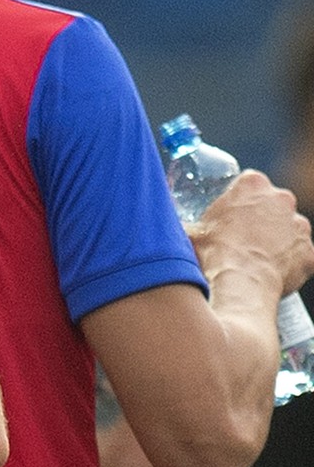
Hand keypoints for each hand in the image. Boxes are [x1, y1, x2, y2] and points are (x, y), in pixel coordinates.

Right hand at [193, 170, 313, 295]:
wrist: (238, 283)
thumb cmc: (212, 253)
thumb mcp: (189, 230)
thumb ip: (185, 221)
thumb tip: (167, 225)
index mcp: (252, 184)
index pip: (249, 183)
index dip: (239, 199)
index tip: (230, 213)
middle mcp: (282, 199)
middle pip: (273, 204)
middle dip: (261, 217)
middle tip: (241, 236)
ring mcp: (299, 227)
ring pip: (289, 229)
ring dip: (277, 240)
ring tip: (254, 257)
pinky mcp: (309, 253)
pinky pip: (299, 256)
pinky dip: (288, 263)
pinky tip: (269, 272)